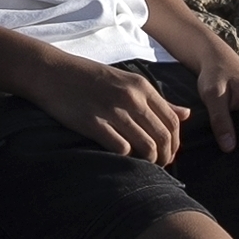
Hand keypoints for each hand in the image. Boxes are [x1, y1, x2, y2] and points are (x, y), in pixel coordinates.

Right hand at [27, 54, 190, 164]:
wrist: (52, 72)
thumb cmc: (90, 78)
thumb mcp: (128, 82)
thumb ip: (158, 100)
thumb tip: (186, 114)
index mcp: (142, 87)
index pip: (173, 121)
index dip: (175, 143)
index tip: (170, 153)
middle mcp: (132, 98)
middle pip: (163, 136)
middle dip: (166, 156)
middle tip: (160, 166)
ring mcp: (113, 111)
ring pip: (146, 146)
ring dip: (149, 162)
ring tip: (145, 167)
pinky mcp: (94, 123)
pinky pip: (121, 148)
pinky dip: (127, 159)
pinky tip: (123, 160)